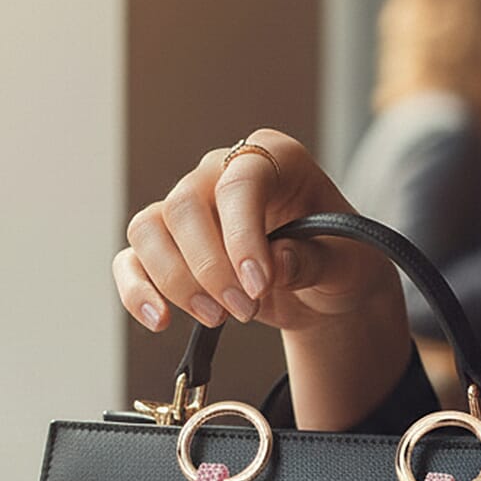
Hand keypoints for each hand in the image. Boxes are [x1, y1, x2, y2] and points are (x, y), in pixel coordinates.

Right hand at [112, 128, 410, 430]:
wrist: (323, 288)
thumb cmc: (338, 261)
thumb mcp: (348, 264)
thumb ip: (315, 260)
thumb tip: (275, 263)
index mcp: (273, 159)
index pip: (239, 181)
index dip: (242, 235)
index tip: (259, 284)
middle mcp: (221, 173)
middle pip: (184, 206)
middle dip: (209, 268)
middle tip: (245, 311)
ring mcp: (189, 208)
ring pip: (149, 230)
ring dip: (176, 281)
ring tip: (217, 317)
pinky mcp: (168, 246)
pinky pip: (132, 260)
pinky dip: (137, 291)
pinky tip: (160, 321)